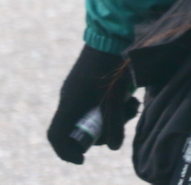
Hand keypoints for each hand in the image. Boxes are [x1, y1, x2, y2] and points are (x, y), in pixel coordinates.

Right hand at [47, 45, 139, 163]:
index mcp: (71, 102)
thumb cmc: (114, 64)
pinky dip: (116, 105)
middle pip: (81, 127)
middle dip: (103, 131)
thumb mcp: (115, 98)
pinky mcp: (96, 81)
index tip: (83, 158)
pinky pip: (101, 101)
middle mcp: (73, 97)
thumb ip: (114, 124)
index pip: (57, 135)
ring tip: (133, 107)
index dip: (67, 152)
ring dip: (115, 117)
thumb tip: (113, 148)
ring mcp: (84, 88)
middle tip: (123, 123)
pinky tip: (133, 99)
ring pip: (95, 114)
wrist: (117, 32)